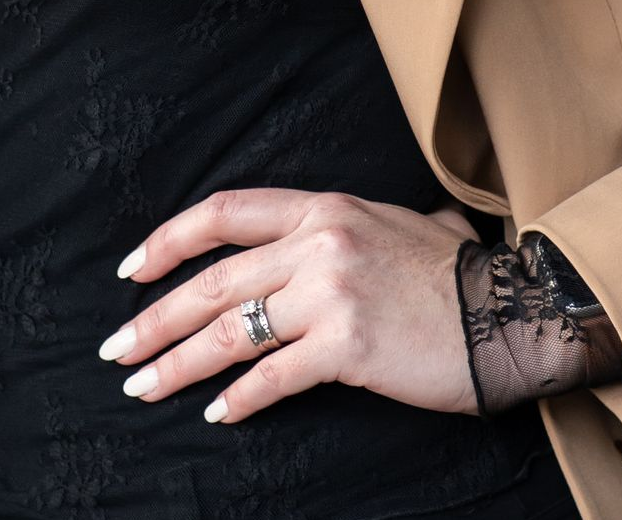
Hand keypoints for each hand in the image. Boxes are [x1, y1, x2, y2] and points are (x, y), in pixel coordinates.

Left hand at [99, 187, 483, 423]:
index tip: (131, 271)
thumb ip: (338, 227)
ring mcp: (332, 292)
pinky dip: (241, 398)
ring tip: (143, 388)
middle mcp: (318, 241)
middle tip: (116, 349)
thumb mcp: (385, 222)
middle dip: (154, 318)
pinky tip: (217, 414)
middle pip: (213, 280)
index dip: (169, 241)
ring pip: (231, 329)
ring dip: (178, 364)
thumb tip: (308, 239)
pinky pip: (275, 375)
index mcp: (320, 207)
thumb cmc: (448, 273)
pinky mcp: (349, 345)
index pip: (223, 213)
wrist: (505, 312)